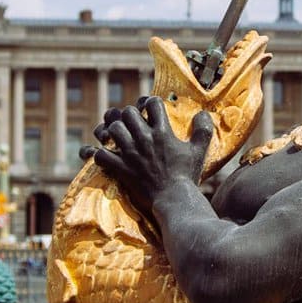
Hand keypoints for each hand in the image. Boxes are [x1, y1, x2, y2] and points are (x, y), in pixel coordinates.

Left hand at [81, 98, 213, 211]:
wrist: (174, 200)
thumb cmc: (187, 176)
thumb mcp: (198, 151)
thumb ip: (203, 130)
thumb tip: (202, 113)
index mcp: (162, 132)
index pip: (152, 103)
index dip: (150, 102)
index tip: (151, 108)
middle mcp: (144, 139)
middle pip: (128, 112)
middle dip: (129, 114)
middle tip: (132, 122)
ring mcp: (131, 154)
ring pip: (113, 129)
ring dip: (114, 130)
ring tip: (118, 135)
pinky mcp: (121, 168)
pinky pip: (101, 155)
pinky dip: (98, 153)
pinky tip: (104, 155)